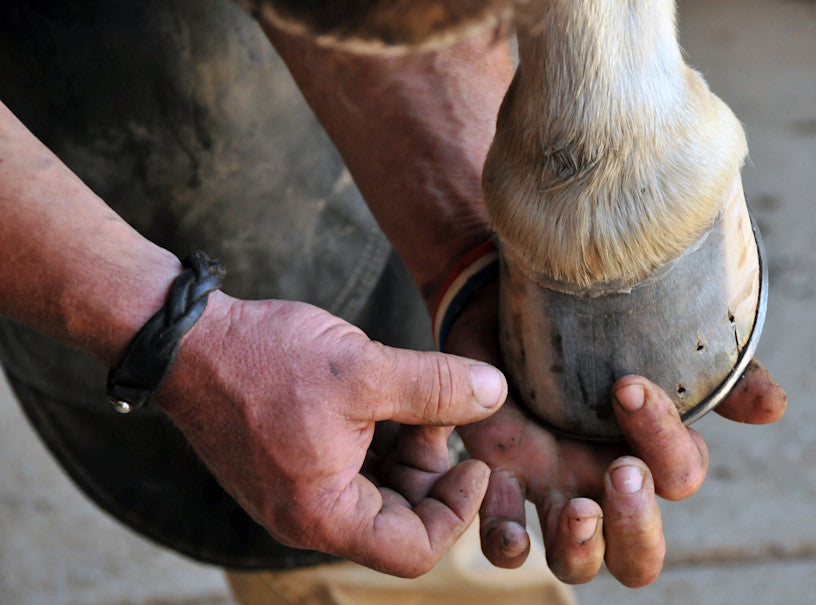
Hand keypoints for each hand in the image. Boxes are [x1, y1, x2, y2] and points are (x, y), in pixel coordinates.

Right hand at [156, 291, 506, 576]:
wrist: (185, 339)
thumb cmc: (263, 359)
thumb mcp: (364, 370)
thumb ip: (437, 387)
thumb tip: (496, 394)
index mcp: (324, 514)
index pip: (414, 550)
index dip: (457, 509)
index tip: (475, 460)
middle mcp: (308, 515)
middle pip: (401, 515)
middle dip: (433, 463)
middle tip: (443, 407)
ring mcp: (297, 490)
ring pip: (380, 484)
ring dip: (409, 440)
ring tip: (414, 388)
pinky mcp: (291, 463)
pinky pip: (352, 463)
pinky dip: (379, 432)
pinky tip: (385, 390)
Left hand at [448, 282, 786, 585]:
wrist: (519, 311)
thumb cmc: (598, 336)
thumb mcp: (658, 345)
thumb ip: (714, 378)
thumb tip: (774, 408)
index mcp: (650, 458)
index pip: (678, 476)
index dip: (663, 440)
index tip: (628, 387)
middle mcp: (604, 488)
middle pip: (638, 555)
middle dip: (636, 522)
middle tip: (621, 470)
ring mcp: (553, 490)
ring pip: (577, 563)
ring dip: (581, 547)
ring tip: (577, 509)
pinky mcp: (502, 478)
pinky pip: (503, 536)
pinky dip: (506, 538)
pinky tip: (506, 515)